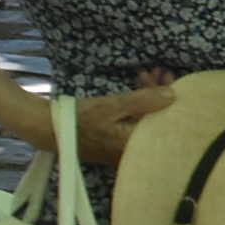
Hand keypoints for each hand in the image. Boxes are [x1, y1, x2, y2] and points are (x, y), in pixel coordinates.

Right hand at [65, 71, 179, 164]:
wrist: (51, 129)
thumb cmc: (81, 119)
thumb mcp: (113, 106)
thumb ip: (143, 101)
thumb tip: (173, 96)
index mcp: (136, 146)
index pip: (165, 124)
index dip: (173, 101)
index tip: (173, 80)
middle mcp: (135, 151)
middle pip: (158, 120)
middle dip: (161, 94)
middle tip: (162, 72)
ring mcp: (127, 147)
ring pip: (148, 118)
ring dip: (151, 95)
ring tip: (150, 74)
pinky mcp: (120, 141)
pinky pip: (137, 120)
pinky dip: (140, 103)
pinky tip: (140, 84)